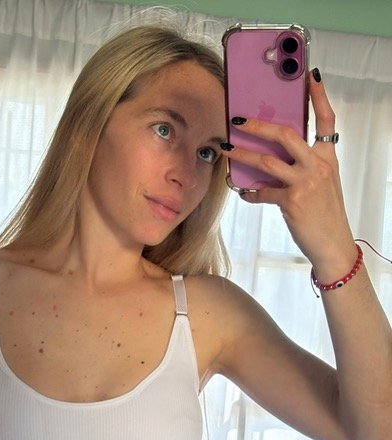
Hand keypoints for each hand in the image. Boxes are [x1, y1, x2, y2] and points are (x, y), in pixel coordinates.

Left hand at [224, 70, 356, 274]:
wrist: (332, 243)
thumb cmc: (325, 214)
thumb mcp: (323, 183)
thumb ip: (305, 166)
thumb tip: (276, 156)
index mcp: (327, 157)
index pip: (326, 120)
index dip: (319, 96)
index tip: (311, 75)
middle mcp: (317, 165)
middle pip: (286, 134)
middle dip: (259, 125)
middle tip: (238, 121)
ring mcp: (305, 182)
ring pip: (266, 161)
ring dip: (242, 156)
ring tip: (227, 150)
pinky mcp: (292, 201)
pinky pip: (263, 192)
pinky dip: (250, 192)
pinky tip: (242, 191)